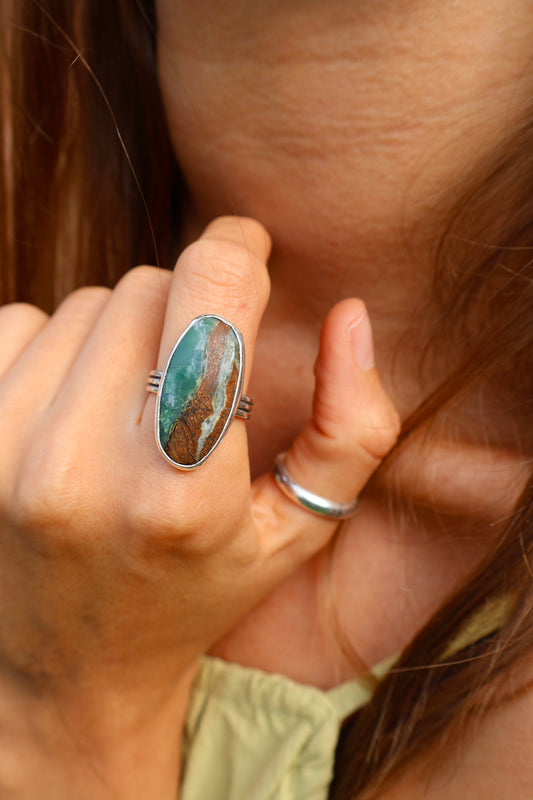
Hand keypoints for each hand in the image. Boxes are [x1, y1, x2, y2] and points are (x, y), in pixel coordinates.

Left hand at [0, 217, 398, 796]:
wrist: (67, 669)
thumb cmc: (197, 591)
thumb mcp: (297, 529)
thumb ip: (349, 428)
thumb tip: (348, 316)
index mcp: (183, 492)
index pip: (211, 298)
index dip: (239, 248)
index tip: (249, 244)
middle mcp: (80, 468)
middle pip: (147, 287)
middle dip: (185, 310)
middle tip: (193, 372)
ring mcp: (4, 451)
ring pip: (83, 301)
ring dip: (123, 334)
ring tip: (135, 406)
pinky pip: (19, 319)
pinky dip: (59, 347)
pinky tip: (76, 410)